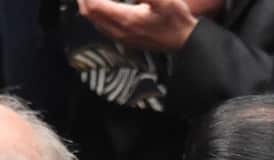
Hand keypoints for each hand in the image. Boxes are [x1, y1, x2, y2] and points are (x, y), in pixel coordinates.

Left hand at [77, 0, 198, 52]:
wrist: (185, 41)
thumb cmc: (177, 20)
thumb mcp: (163, 0)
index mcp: (126, 20)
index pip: (94, 5)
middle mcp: (120, 31)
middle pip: (89, 14)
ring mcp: (121, 37)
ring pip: (93, 21)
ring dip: (87, 6)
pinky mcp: (125, 39)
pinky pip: (102, 27)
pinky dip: (96, 14)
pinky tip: (100, 6)